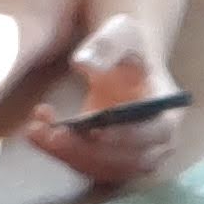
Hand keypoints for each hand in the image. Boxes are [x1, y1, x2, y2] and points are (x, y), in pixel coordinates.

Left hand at [22, 11, 181, 184]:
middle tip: (55, 133)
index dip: (129, 135)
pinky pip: (87, 167)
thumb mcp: (119, 33)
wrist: (122, 60)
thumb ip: (105, 46)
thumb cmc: (127, 45)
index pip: (157, 132)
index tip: (97, 128)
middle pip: (129, 159)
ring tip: (37, 131)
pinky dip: (60, 154)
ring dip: (69, 155)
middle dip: (90, 150)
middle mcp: (157, 143)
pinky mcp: (110, 162)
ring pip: (104, 169)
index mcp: (168, 112)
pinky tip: (36, 132)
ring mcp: (133, 157)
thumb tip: (83, 63)